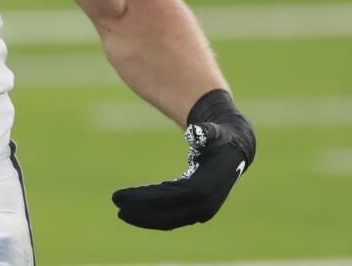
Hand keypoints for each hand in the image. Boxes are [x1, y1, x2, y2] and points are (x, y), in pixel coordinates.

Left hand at [111, 90, 254, 229]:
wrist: (236, 148)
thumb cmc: (221, 137)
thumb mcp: (215, 132)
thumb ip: (207, 132)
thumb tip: (196, 132)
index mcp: (206, 188)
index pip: (170, 197)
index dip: (146, 197)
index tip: (123, 195)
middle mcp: (205, 205)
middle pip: (167, 212)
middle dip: (141, 209)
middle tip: (115, 202)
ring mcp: (201, 211)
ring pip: (168, 219)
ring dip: (144, 217)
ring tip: (121, 210)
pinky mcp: (195, 210)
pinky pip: (171, 218)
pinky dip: (152, 216)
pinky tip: (135, 211)